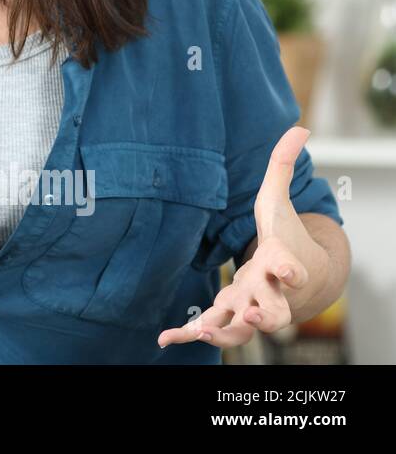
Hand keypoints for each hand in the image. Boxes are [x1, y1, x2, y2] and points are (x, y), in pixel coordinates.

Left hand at [157, 125, 327, 348]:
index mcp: (282, 262)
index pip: (291, 266)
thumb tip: (301, 126)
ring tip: (204, 331)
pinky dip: (188, 336)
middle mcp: (269, 290)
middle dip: (265, 313)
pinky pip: (210, 328)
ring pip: (242, 327)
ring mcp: (249, 306)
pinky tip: (164, 340)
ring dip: (225, 330)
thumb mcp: (280, 199)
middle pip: (273, 308)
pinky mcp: (229, 313)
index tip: (288, 269)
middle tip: (253, 313)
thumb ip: (283, 165)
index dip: (290, 268)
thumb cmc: (284, 237)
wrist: (294, 278)